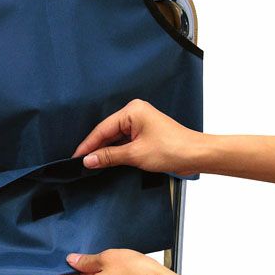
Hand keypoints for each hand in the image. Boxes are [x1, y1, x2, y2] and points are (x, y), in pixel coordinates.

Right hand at [73, 99, 204, 175]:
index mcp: (132, 111)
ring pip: (115, 137)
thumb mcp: (135, 154)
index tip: (77, 157)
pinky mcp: (145, 132)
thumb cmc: (173, 149)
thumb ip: (109, 156)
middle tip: (82, 162)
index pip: (103, 129)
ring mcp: (140, 122)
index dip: (88, 145)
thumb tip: (89, 159)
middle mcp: (135, 113)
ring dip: (106, 151)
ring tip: (92, 163)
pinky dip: (116, 151)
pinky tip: (108, 160)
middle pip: (108, 132)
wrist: (197, 155)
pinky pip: (124, 141)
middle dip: (96, 148)